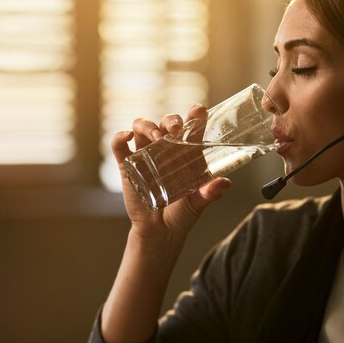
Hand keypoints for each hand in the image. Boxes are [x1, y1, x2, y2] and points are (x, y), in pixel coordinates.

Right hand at [111, 104, 231, 241]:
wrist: (160, 232)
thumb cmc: (182, 213)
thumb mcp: (198, 202)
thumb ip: (210, 193)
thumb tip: (224, 183)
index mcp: (185, 152)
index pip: (190, 128)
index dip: (194, 115)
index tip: (198, 110)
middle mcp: (164, 148)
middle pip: (165, 122)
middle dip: (170, 119)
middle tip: (176, 129)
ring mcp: (144, 154)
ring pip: (141, 127)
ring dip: (147, 125)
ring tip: (156, 137)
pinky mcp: (127, 166)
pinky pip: (119, 146)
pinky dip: (119, 137)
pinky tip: (126, 136)